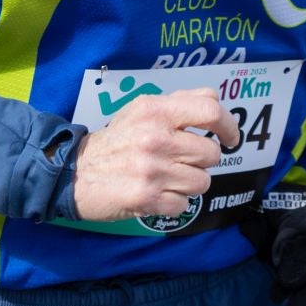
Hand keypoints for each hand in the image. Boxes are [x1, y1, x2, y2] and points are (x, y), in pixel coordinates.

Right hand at [71, 88, 238, 221]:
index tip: (230, 137)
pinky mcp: (147, 199)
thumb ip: (178, 102)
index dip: (229, 126)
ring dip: (189, 182)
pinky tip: (157, 192)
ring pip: (202, 182)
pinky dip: (174, 201)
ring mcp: (152, 170)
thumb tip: (214, 101)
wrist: (74, 172)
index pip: (210, 112)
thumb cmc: (115, 140)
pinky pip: (184, 204)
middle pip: (211, 154)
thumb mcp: (140, 109)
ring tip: (167, 177)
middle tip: (182, 160)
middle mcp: (155, 138)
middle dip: (201, 160)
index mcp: (155, 111)